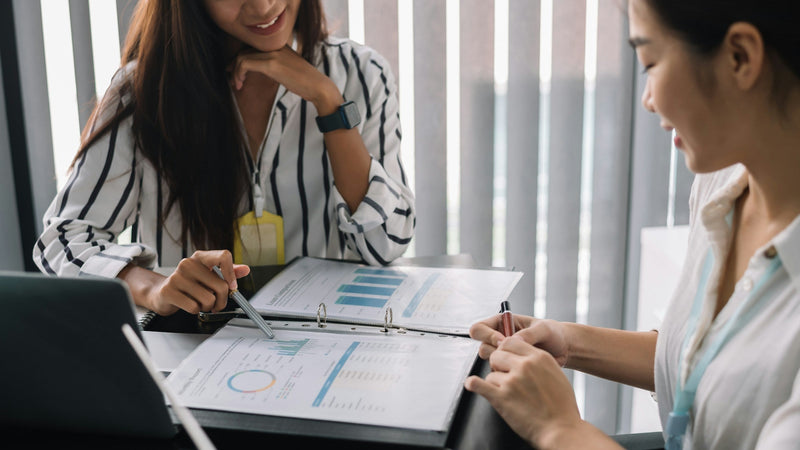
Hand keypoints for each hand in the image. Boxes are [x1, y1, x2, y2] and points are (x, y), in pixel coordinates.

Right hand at [138, 250, 249, 315]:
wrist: (162, 293)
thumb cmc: (189, 284)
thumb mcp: (209, 275)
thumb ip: (228, 272)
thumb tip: (245, 269)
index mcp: (200, 257)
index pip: (224, 256)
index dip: (232, 273)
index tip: (232, 286)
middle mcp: (188, 264)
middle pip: (221, 285)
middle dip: (222, 300)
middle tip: (217, 303)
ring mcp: (177, 277)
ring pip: (209, 299)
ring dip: (208, 306)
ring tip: (200, 302)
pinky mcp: (169, 291)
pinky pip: (194, 307)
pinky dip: (196, 310)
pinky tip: (190, 305)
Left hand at [230, 45, 342, 114]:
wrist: (318, 86)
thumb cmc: (306, 82)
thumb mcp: (289, 68)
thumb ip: (277, 64)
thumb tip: (265, 70)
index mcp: (279, 46)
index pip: (253, 47)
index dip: (240, 58)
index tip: (235, 70)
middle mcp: (275, 46)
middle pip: (245, 50)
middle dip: (234, 64)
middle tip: (232, 78)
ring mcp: (273, 54)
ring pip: (242, 56)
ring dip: (235, 72)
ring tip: (236, 84)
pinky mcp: (271, 64)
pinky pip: (245, 64)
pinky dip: (239, 74)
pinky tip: (240, 84)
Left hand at [464, 336, 581, 446]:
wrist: (561, 430)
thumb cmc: (561, 406)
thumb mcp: (556, 374)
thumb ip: (538, 362)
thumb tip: (522, 356)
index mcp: (539, 357)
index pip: (511, 341)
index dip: (505, 350)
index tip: (504, 357)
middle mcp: (525, 366)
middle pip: (497, 354)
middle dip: (498, 365)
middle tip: (504, 376)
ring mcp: (512, 381)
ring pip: (491, 373)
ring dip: (495, 383)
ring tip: (508, 394)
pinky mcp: (501, 397)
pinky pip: (479, 384)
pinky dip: (474, 384)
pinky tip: (473, 384)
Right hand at [470, 315, 569, 366]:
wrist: (564, 350)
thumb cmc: (554, 333)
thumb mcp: (544, 329)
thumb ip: (529, 333)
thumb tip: (513, 340)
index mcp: (503, 323)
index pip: (480, 328)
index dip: (487, 335)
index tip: (503, 341)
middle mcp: (499, 338)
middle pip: (481, 346)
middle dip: (495, 351)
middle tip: (512, 354)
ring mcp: (504, 354)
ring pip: (490, 361)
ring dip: (502, 363)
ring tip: (521, 361)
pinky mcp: (510, 368)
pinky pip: (501, 373)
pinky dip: (509, 373)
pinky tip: (524, 370)